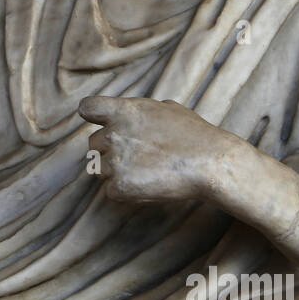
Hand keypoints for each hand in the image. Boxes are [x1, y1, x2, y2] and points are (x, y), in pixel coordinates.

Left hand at [78, 95, 226, 203]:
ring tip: (146, 171)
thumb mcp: (168, 109)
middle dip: (109, 150)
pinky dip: (126, 192)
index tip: (101, 123)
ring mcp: (115, 161)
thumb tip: (137, 113)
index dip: (92, 115)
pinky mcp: (120, 186)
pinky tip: (148, 184)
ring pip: (100, 169)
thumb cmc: (195, 136)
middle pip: (93, 144)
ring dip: (117, 172)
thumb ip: (143, 111)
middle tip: (136, 156)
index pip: (88, 107)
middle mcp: (114, 134)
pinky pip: (111, 190)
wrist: (210, 163)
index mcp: (124, 111)